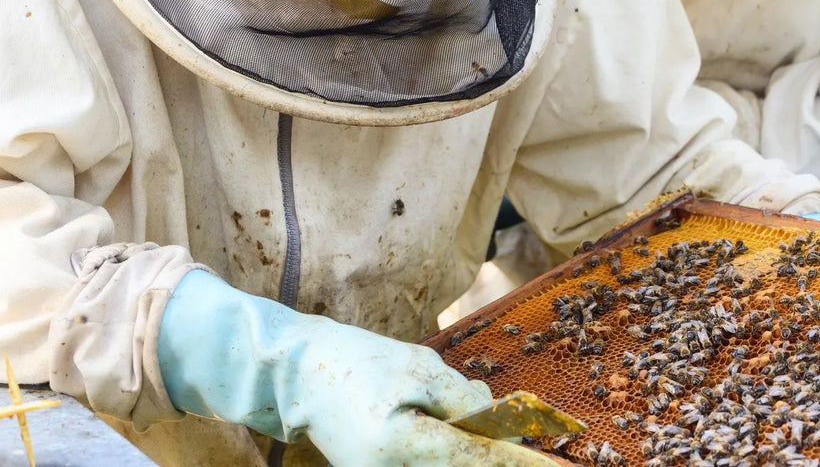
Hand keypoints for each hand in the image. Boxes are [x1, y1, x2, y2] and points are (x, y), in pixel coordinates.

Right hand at [157, 270, 551, 464]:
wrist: (295, 373)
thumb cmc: (356, 362)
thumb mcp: (415, 368)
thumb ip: (459, 397)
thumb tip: (493, 419)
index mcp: (401, 445)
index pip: (477, 459)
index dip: (523, 463)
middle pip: (461, 465)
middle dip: (489, 446)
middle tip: (517, 438)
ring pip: (444, 461)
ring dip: (460, 440)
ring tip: (437, 406)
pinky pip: (425, 458)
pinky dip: (440, 443)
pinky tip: (435, 417)